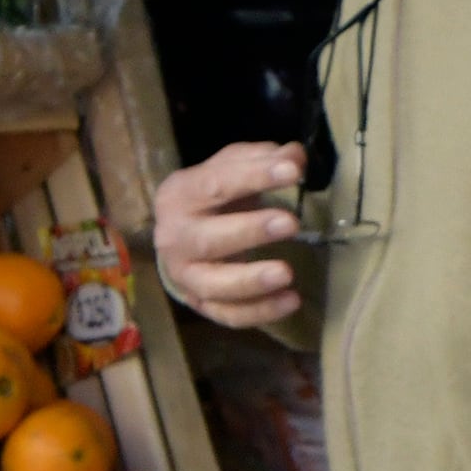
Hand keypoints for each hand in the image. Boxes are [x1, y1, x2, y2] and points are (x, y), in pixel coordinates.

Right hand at [153, 140, 308, 327]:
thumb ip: (260, 159)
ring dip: (251, 281)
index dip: (254, 177)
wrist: (180, 237)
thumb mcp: (229, 168)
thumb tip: (296, 155)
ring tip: (287, 273)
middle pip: (208, 239)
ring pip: (214, 285)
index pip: (215, 185)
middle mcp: (175, 238)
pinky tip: (291, 300)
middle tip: (289, 223)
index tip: (293, 171)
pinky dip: (260, 311)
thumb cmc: (211, 198)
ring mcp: (186, 276)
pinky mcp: (202, 304)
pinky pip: (229, 314)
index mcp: (179, 196)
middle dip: (250, 231)